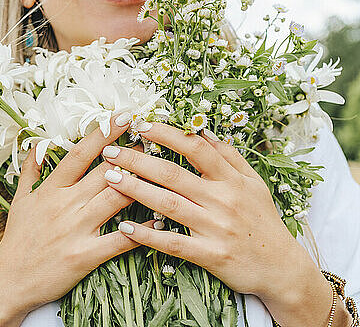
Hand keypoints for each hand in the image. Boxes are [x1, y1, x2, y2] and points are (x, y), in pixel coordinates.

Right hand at [0, 113, 143, 323]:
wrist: (9, 281)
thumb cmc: (17, 240)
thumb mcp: (19, 201)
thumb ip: (29, 172)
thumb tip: (36, 145)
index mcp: (50, 189)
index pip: (80, 154)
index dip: (103, 134)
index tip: (122, 116)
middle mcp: (65, 205)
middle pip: (104, 173)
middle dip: (131, 154)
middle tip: (151, 137)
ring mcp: (77, 230)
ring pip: (116, 200)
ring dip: (140, 184)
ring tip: (161, 171)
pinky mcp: (85, 255)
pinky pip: (120, 240)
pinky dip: (142, 231)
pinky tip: (160, 220)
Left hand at [101, 121, 335, 325]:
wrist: (282, 268)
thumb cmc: (263, 221)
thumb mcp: (254, 184)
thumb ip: (230, 158)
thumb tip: (205, 132)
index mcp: (232, 180)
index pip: (196, 149)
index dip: (167, 135)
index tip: (142, 125)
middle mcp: (223, 200)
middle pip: (173, 174)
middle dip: (138, 160)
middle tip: (111, 152)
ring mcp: (215, 228)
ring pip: (168, 204)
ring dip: (135, 190)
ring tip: (110, 178)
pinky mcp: (210, 255)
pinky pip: (173, 243)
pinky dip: (147, 235)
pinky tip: (125, 226)